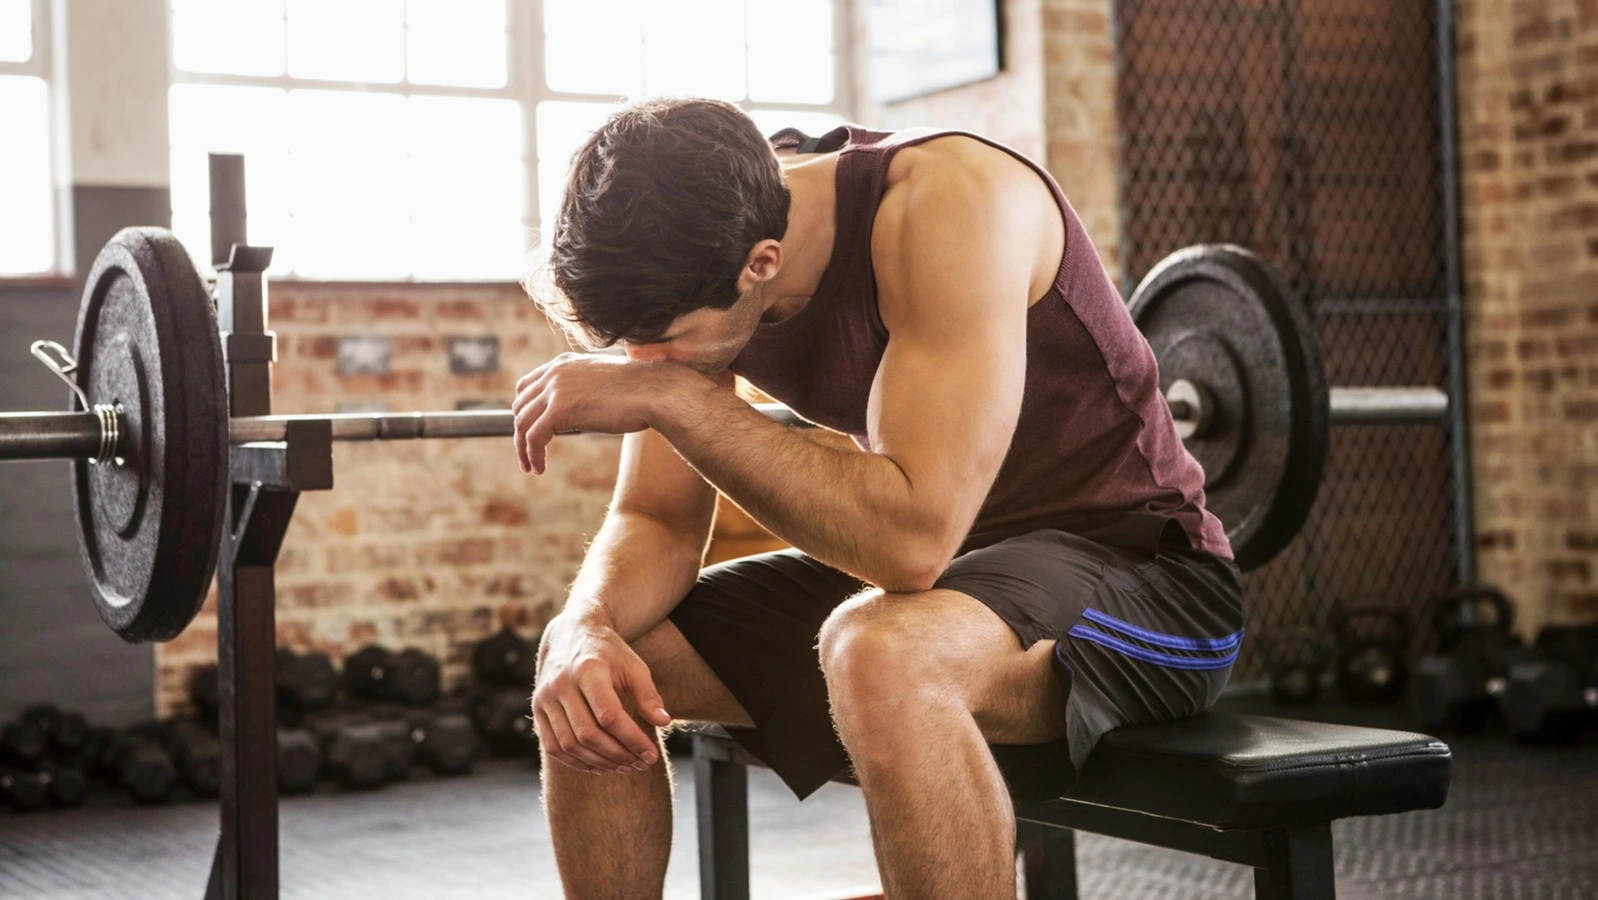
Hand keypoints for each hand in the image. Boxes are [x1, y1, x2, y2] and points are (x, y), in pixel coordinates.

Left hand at [511, 352, 684, 474]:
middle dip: (521, 433)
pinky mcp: (560, 409)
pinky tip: (540, 468)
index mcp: (564, 364)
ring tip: (532, 467)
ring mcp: (556, 389)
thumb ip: (586, 391)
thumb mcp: (604, 386)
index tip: (529, 432)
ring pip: (522, 423)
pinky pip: (534, 437)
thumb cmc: (640, 392)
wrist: (655, 391)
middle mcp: (555, 373)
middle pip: (521, 406)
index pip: (528, 386)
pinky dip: (533, 455)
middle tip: (529, 455)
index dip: (524, 412)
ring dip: (523, 449)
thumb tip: (583, 410)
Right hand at [531, 612, 672, 774]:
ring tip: (624, 766)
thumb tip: (663, 722)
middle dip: (618, 755)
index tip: (651, 754)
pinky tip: (600, 765)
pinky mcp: (537, 710)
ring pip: (569, 744)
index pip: (609, 715)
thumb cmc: (609, 653)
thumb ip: (648, 694)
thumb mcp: (633, 666)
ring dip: (599, 762)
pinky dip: (576, 761)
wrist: (571, 634)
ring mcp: (545, 698)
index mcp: (588, 669)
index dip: (632, 739)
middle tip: (640, 764)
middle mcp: (561, 684)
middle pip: (588, 734)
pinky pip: (553, 746)